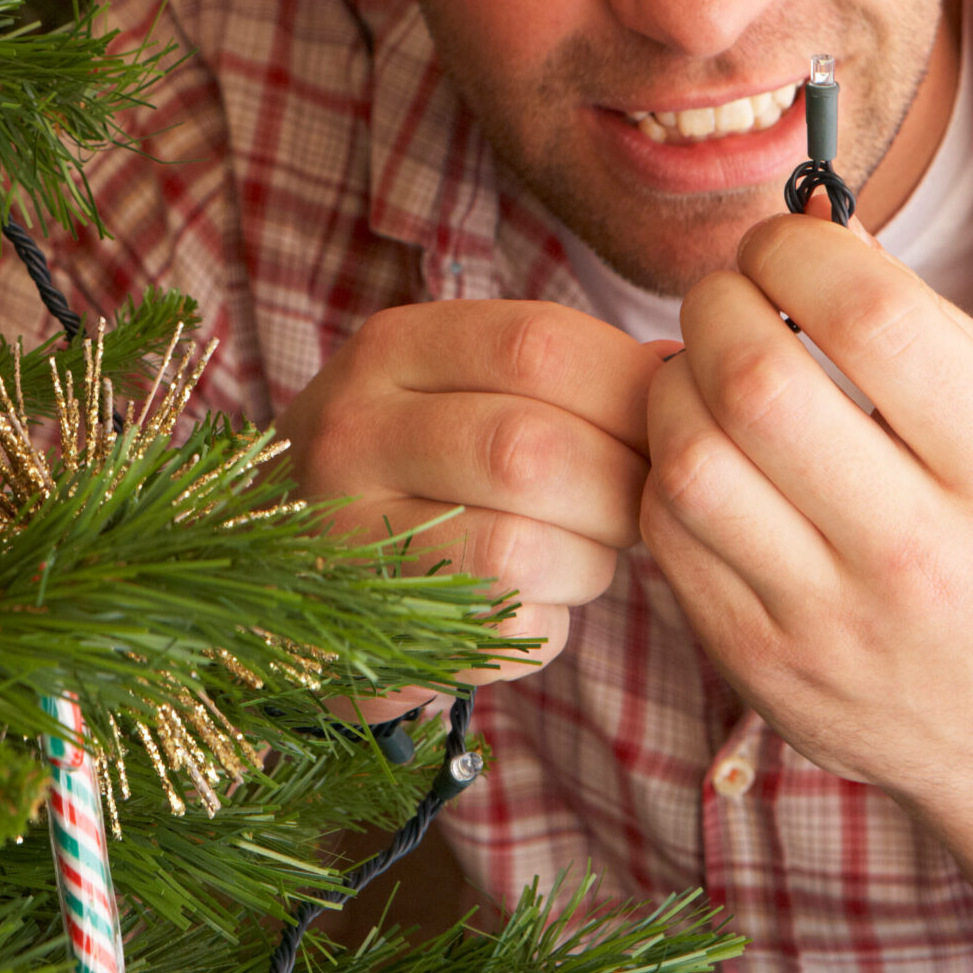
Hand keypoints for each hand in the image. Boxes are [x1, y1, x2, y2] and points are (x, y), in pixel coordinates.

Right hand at [280, 300, 667, 719]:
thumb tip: (684, 373)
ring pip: (520, 548)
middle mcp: (352, 432)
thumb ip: (565, 370)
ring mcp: (346, 538)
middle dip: (620, 486)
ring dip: (589, 560)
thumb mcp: (464, 388)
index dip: (628, 389)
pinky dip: (552, 623)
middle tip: (639, 505)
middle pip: (532, 448)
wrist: (288, 567)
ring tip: (585, 552)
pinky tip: (534, 602)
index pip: (538, 343)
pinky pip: (504, 629)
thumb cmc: (419, 463)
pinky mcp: (367, 628)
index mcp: (391, 349)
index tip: (665, 425)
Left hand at [640, 213, 972, 814]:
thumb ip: (935, 331)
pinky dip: (668, 474)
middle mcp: (922, 555)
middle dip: (718, 305)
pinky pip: (669, 540)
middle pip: (758, 382)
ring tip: (707, 373)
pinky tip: (707, 457)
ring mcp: (833, 623)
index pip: (872, 317)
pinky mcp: (766, 667)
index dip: (798, 249)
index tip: (780, 241)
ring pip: (691, 463)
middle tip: (730, 296)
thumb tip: (818, 232)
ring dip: (675, 388)